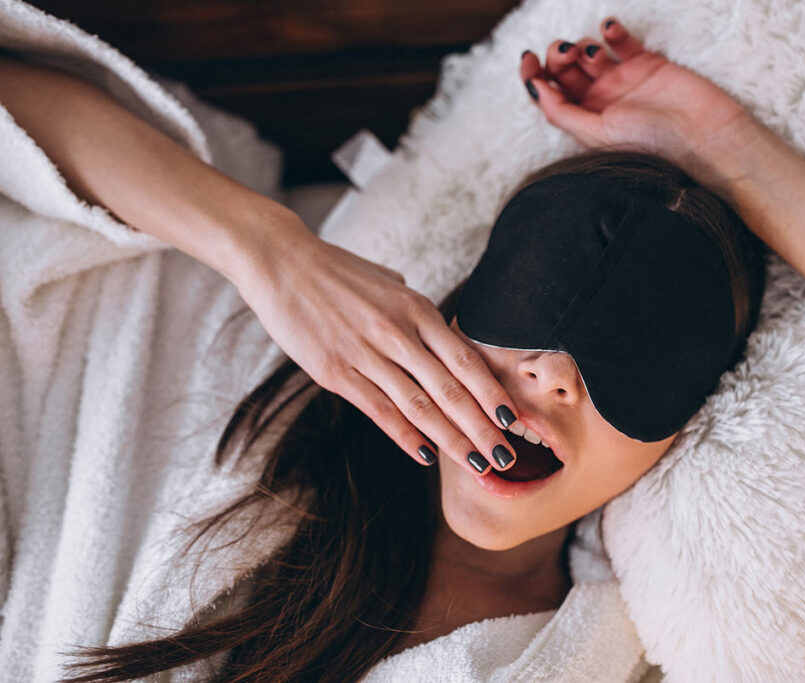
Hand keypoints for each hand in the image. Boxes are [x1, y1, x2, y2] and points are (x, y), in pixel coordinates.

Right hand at [233, 216, 519, 475]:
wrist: (282, 261)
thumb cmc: (337, 272)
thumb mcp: (388, 282)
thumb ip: (414, 309)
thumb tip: (433, 328)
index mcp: (416, 309)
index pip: (465, 360)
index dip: (492, 394)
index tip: (514, 420)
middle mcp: (397, 332)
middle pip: (451, 390)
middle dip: (482, 429)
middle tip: (507, 458)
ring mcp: (367, 353)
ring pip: (420, 407)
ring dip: (452, 441)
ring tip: (478, 466)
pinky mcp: (336, 372)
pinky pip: (380, 411)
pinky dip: (406, 437)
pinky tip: (427, 457)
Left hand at [520, 18, 757, 187]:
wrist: (702, 135)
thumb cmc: (651, 144)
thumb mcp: (598, 134)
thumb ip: (563, 113)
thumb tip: (534, 88)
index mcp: (585, 121)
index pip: (550, 94)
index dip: (533, 75)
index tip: (526, 59)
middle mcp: (600, 101)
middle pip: (565, 70)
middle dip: (557, 56)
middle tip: (566, 52)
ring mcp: (622, 80)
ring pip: (588, 53)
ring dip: (580, 43)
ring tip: (589, 50)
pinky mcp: (646, 63)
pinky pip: (621, 41)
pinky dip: (611, 31)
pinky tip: (609, 29)